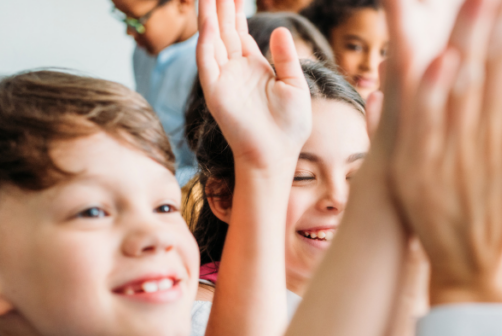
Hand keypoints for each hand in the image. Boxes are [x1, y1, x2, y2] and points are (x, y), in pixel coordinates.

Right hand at [196, 0, 310, 172]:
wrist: (277, 154)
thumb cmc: (289, 126)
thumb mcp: (295, 85)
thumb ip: (287, 57)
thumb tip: (279, 29)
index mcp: (254, 66)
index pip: (239, 31)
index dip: (235, 10)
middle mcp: (235, 69)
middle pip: (223, 29)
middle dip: (220, 6)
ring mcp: (223, 79)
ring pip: (211, 39)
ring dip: (208, 16)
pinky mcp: (214, 91)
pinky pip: (207, 60)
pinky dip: (207, 40)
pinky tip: (209, 21)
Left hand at [389, 0, 501, 307]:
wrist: (483, 271)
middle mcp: (497, 137)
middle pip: (497, 62)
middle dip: (500, 13)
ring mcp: (456, 151)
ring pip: (460, 82)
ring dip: (466, 36)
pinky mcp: (420, 167)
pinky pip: (423, 121)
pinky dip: (430, 90)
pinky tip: (435, 56)